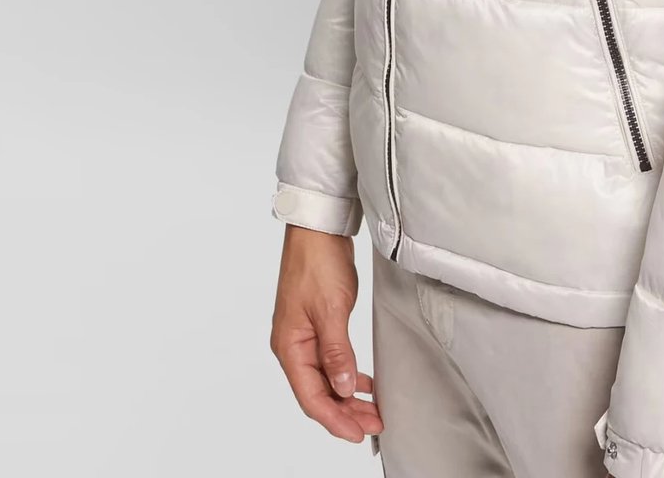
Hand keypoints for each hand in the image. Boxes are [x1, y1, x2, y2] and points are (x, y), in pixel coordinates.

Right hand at [270, 224, 381, 442]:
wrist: (317, 228)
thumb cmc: (317, 262)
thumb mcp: (331, 309)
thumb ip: (337, 352)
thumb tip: (343, 388)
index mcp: (290, 346)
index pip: (311, 397)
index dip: (335, 419)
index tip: (358, 433)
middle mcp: (293, 345)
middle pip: (318, 393)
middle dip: (344, 413)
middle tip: (373, 426)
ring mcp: (304, 336)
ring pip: (325, 378)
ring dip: (346, 396)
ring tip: (371, 410)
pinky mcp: (316, 325)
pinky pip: (330, 361)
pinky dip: (346, 374)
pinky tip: (362, 382)